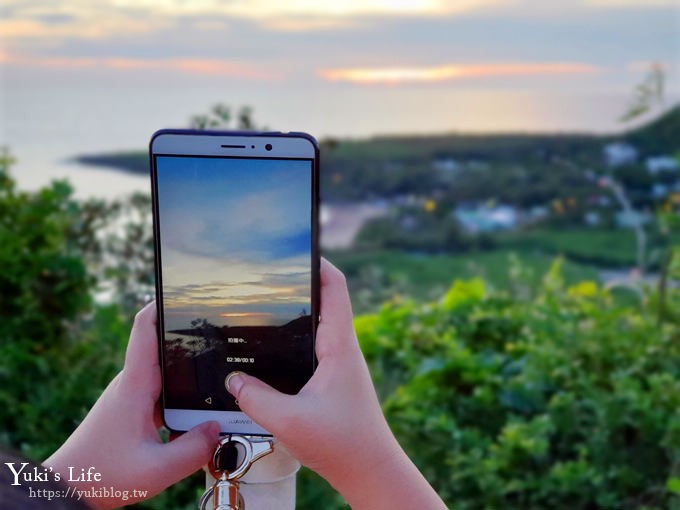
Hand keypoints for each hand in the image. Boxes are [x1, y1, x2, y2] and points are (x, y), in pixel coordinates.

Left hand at [44, 302, 219, 508]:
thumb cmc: (102, 475)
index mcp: (135, 384)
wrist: (68, 487)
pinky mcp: (134, 410)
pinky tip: (199, 410)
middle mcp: (132, 383)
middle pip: (163, 347)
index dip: (161, 303)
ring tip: (219, 374)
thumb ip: (194, 450)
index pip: (144, 328)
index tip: (182, 290)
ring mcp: (132, 396)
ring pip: (166, 373)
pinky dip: (181, 395)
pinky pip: (163, 393)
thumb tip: (217, 428)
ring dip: (188, 372)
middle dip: (190, 338)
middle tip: (221, 335)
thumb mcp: (156, 469)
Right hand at [226, 259, 446, 509]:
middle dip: (300, 284)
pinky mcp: (333, 378)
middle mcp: (342, 348)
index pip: (335, 288)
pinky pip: (313, 347)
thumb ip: (255, 399)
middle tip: (269, 276)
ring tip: (267, 305)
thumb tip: (233, 380)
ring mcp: (339, 363)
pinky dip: (295, 339)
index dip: (319, 263)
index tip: (296, 249)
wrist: (370, 470)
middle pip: (325, 301)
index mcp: (339, 346)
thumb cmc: (342, 444)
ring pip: (318, 324)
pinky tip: (272, 351)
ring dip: (298, 312)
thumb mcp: (289, 422)